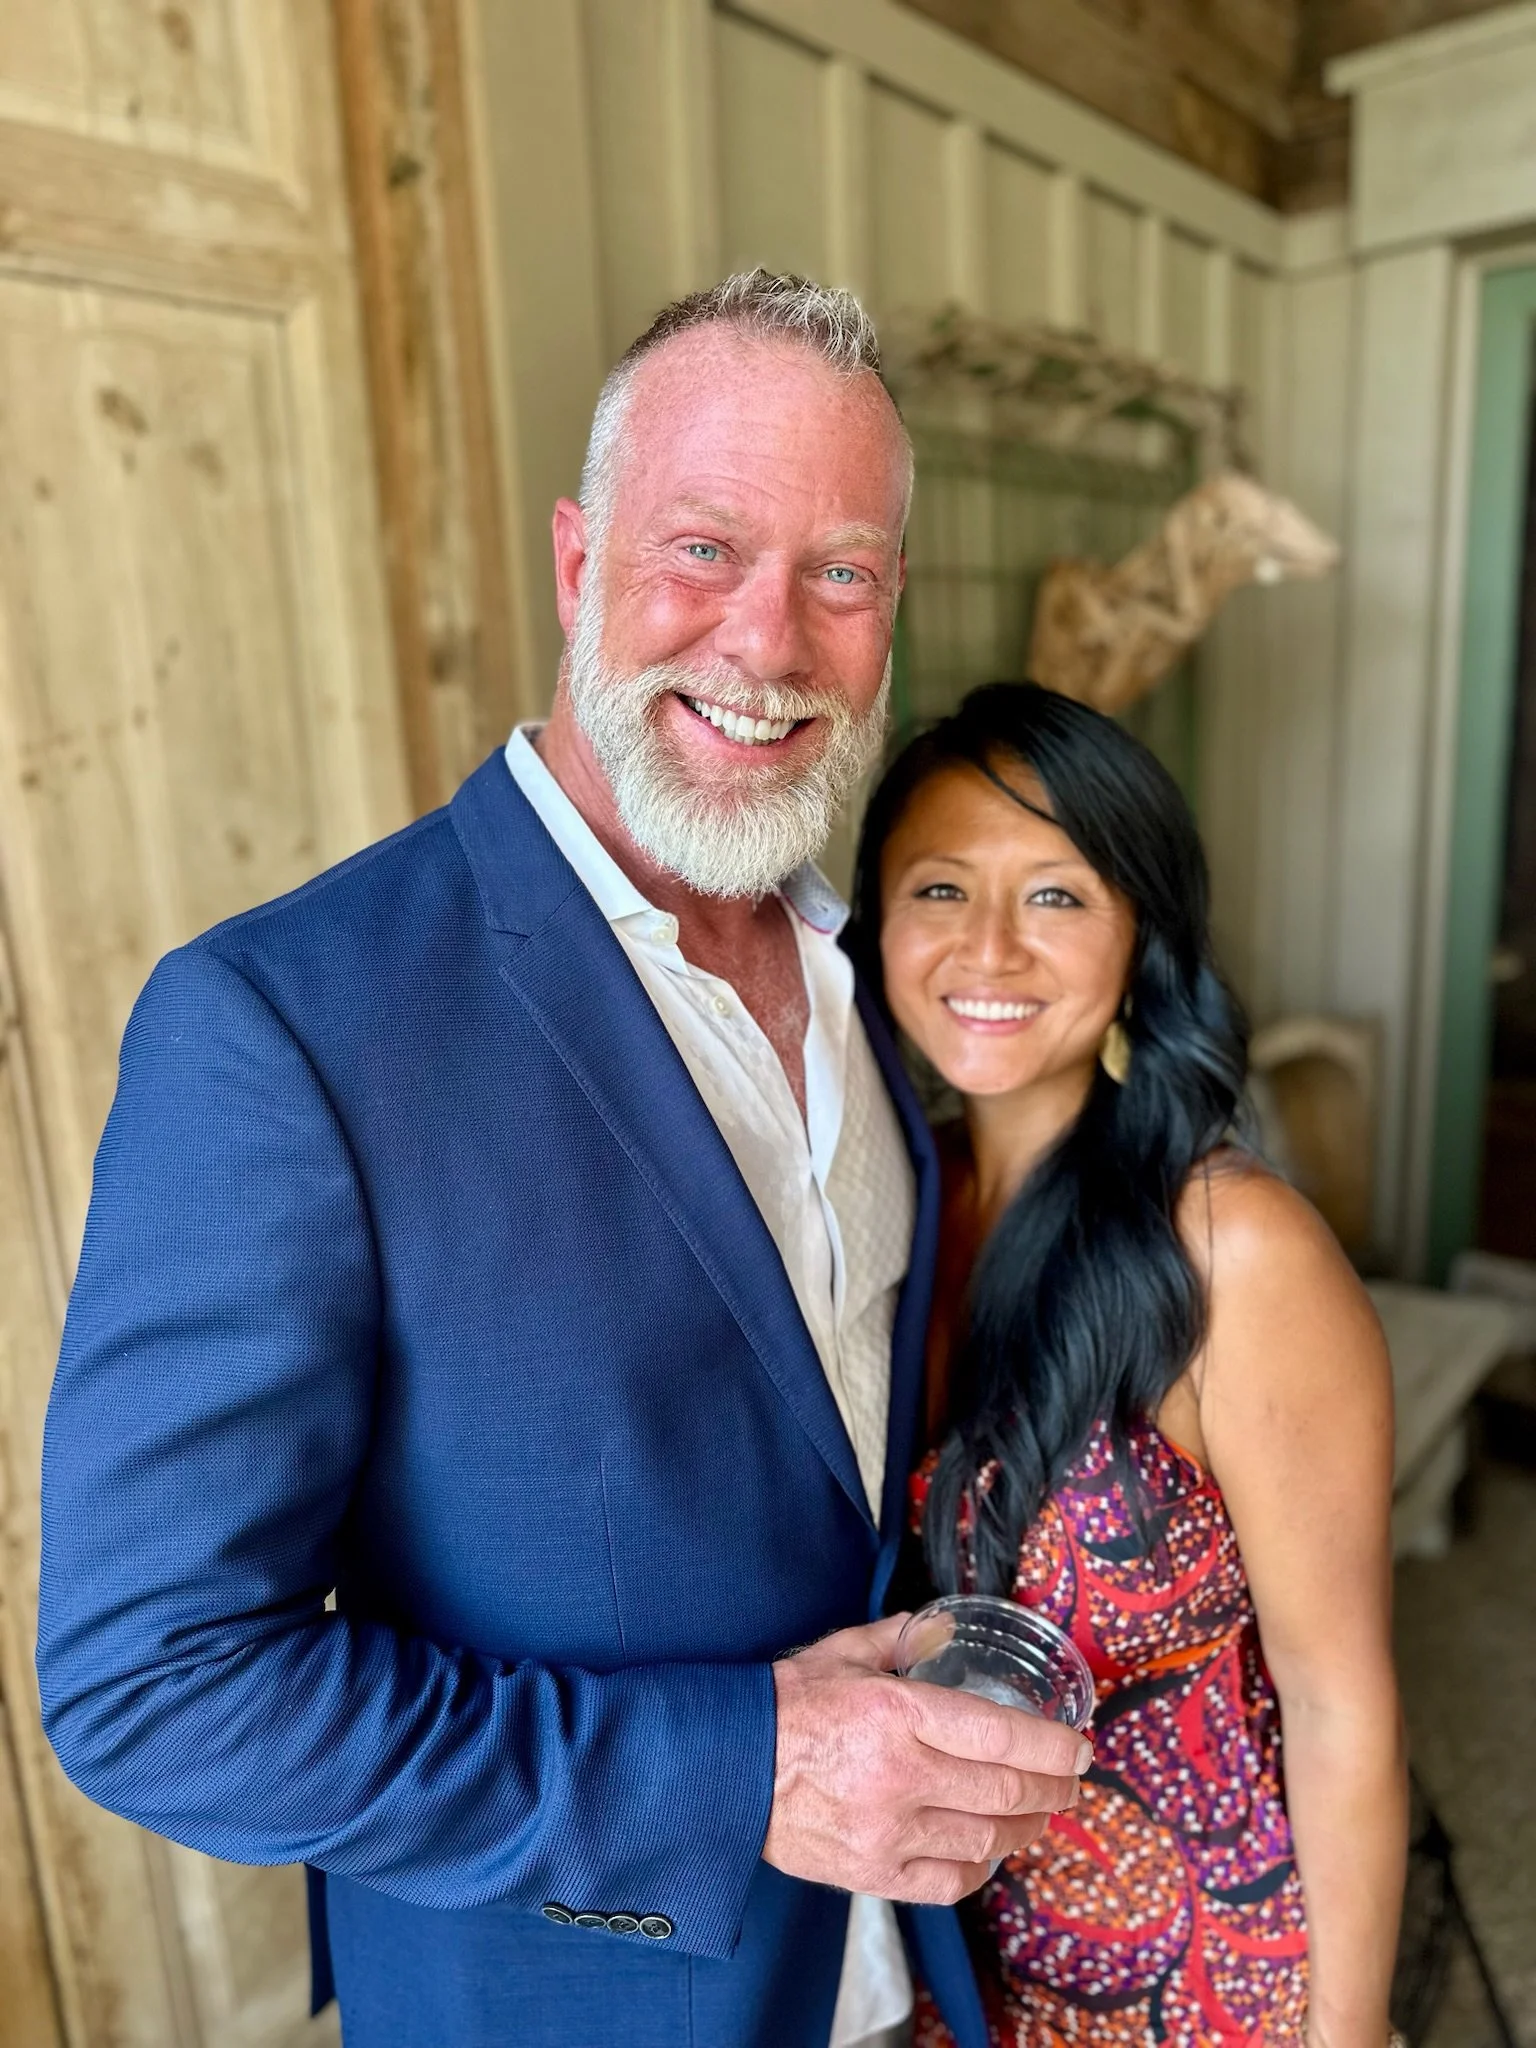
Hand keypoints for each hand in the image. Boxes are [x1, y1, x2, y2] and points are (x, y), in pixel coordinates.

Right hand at [762, 1615, 1090, 1905]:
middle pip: (1007, 1791)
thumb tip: (947, 1625)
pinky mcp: (872, 1872)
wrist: (725, 1769)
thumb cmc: (785, 1705)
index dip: (1054, 1746)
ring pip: (987, 1840)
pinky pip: (950, 1881)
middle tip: (1071, 1779)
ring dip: (1027, 1827)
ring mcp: (887, 1832)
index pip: (1001, 1736)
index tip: (1081, 1747)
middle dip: (1054, 1786)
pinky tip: (992, 1848)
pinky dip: (982, 1866)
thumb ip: (902, 1636)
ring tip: (1041, 1811)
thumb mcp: (843, 1651)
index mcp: (896, 1714)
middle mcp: (900, 1777)